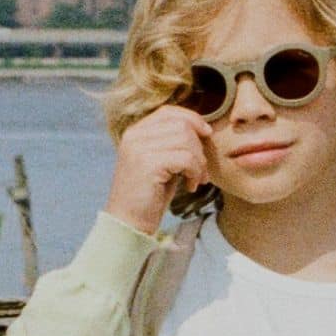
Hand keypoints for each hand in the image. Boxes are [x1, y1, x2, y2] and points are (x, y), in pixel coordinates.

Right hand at [104, 104, 213, 231]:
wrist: (128, 223)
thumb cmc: (148, 195)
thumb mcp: (161, 162)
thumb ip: (173, 143)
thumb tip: (203, 129)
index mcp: (135, 133)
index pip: (168, 112)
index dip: (192, 119)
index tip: (207, 135)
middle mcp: (134, 136)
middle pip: (181, 125)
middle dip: (198, 147)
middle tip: (200, 170)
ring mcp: (139, 149)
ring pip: (186, 140)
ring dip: (198, 162)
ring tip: (195, 180)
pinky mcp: (148, 164)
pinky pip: (185, 158)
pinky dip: (194, 172)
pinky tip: (189, 186)